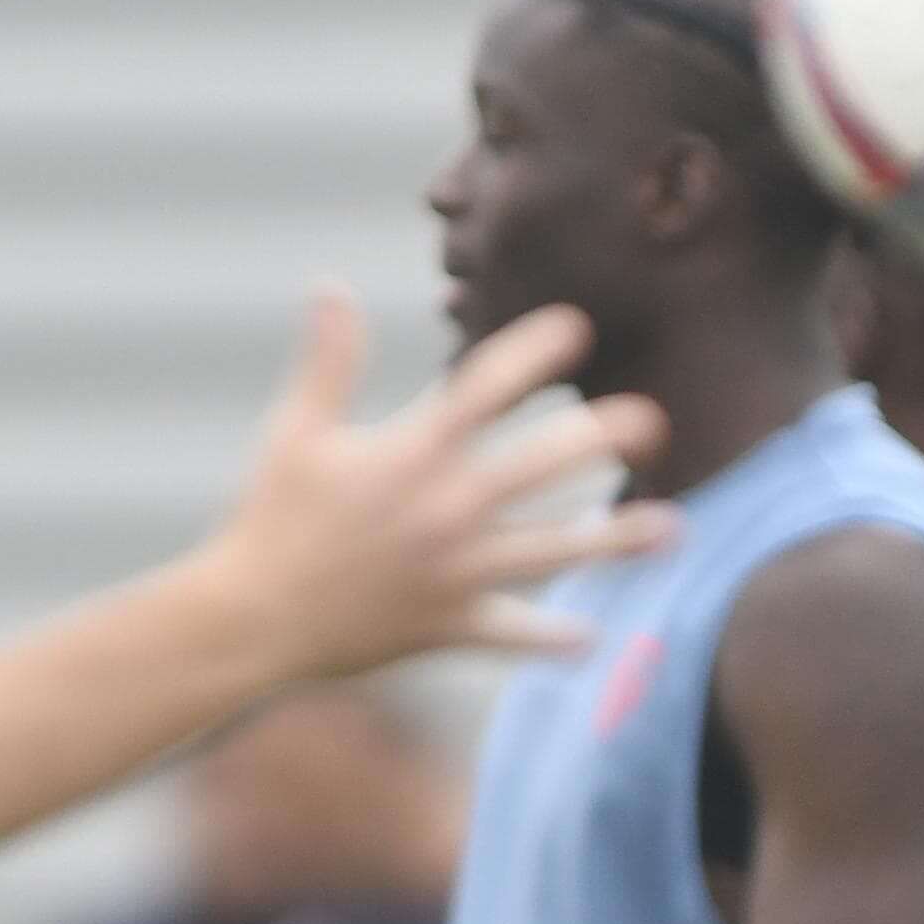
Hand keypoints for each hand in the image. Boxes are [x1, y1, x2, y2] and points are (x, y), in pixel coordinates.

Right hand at [209, 292, 676, 678]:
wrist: (251, 620)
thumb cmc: (270, 520)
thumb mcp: (294, 432)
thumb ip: (327, 362)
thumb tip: (330, 286)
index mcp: (410, 454)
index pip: (483, 388)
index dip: (534, 353)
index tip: (577, 329)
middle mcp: (443, 510)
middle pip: (540, 467)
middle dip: (601, 439)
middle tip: (652, 422)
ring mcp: (453, 572)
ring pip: (551, 552)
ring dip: (615, 541)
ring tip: (673, 528)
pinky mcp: (450, 626)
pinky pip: (516, 635)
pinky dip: (555, 638)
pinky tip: (596, 635)